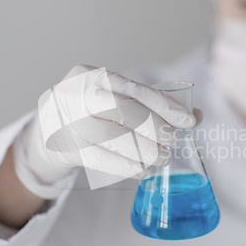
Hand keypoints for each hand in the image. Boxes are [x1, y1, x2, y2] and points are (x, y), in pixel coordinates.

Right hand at [13, 65, 196, 196]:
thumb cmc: (91, 111)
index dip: (165, 106)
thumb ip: (152, 104)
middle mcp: (75, 95)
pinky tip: (143, 169)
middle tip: (174, 140)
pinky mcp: (65, 148)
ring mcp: (67, 122)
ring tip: (163, 158)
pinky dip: (126, 166)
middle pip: (123, 112)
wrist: (48, 129)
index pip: (134, 89)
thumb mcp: (115, 98)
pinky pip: (101, 159)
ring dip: (144, 150)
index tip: (189, 121)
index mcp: (90, 75)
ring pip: (112, 137)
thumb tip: (196, 115)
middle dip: (155, 128)